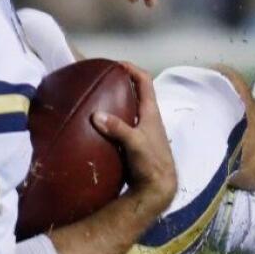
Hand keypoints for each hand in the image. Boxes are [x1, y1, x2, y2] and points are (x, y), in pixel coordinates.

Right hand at [91, 64, 176, 210]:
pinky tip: (101, 126)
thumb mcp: (134, 143)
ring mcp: (144, 131)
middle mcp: (149, 119)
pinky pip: (126, 124)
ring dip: (119, 102)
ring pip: (131, 109)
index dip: (132, 69)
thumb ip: (117, 128)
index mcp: (151, 112)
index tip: (116, 64)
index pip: (145, 81)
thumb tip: (96, 115)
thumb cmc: (151, 163)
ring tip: (99, 99)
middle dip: (122, 83)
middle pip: (138, 93)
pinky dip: (115, 119)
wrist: (158, 189)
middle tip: (104, 80)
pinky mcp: (138, 144)